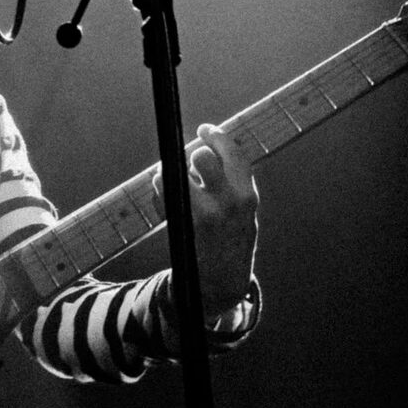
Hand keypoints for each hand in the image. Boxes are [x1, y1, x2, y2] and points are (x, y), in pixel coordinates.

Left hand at [155, 122, 259, 318]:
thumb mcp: (244, 209)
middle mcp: (227, 203)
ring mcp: (203, 214)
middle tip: (192, 159)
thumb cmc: (233, 237)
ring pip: (175, 173)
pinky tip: (169, 197)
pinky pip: (163, 192)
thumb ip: (232, 180)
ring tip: (178, 179)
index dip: (216, 135)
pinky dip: (161, 189)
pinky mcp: (182, 224)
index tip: (205, 129)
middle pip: (201, 157)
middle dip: (194, 154)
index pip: (233, 153)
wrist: (223, 279)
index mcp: (247, 195)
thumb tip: (205, 145)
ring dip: (173, 170)